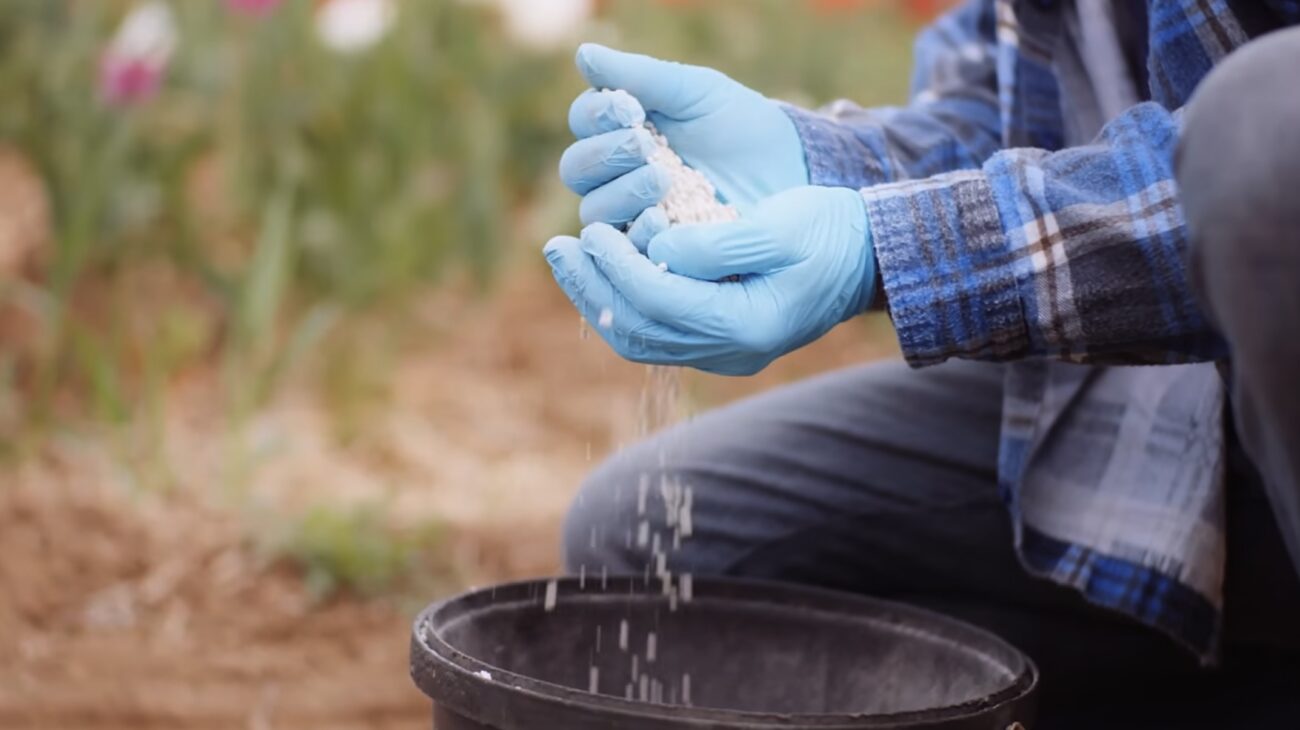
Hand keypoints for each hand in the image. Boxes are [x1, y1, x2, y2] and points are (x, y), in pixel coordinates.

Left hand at [543, 186, 874, 374]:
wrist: (868, 259)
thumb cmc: (830, 233)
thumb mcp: (779, 225)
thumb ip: (716, 243)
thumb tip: (655, 247)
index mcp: (746, 325)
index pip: (659, 301)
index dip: (617, 267)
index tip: (589, 230)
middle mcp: (729, 351)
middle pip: (638, 330)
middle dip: (592, 287)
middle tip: (558, 246)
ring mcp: (722, 353)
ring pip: (640, 337)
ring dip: (598, 297)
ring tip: (568, 257)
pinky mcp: (717, 340)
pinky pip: (654, 332)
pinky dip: (622, 301)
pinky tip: (603, 269)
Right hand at [559, 43, 807, 226]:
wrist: (786, 173)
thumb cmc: (739, 125)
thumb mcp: (696, 93)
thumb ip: (642, 76)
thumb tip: (583, 53)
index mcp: (620, 128)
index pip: (583, 120)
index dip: (597, 114)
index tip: (628, 109)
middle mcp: (615, 174)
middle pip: (577, 168)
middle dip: (606, 154)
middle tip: (645, 145)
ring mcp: (630, 214)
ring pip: (594, 210)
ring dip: (621, 192)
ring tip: (661, 179)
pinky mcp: (651, 249)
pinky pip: (623, 250)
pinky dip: (636, 232)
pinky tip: (662, 217)